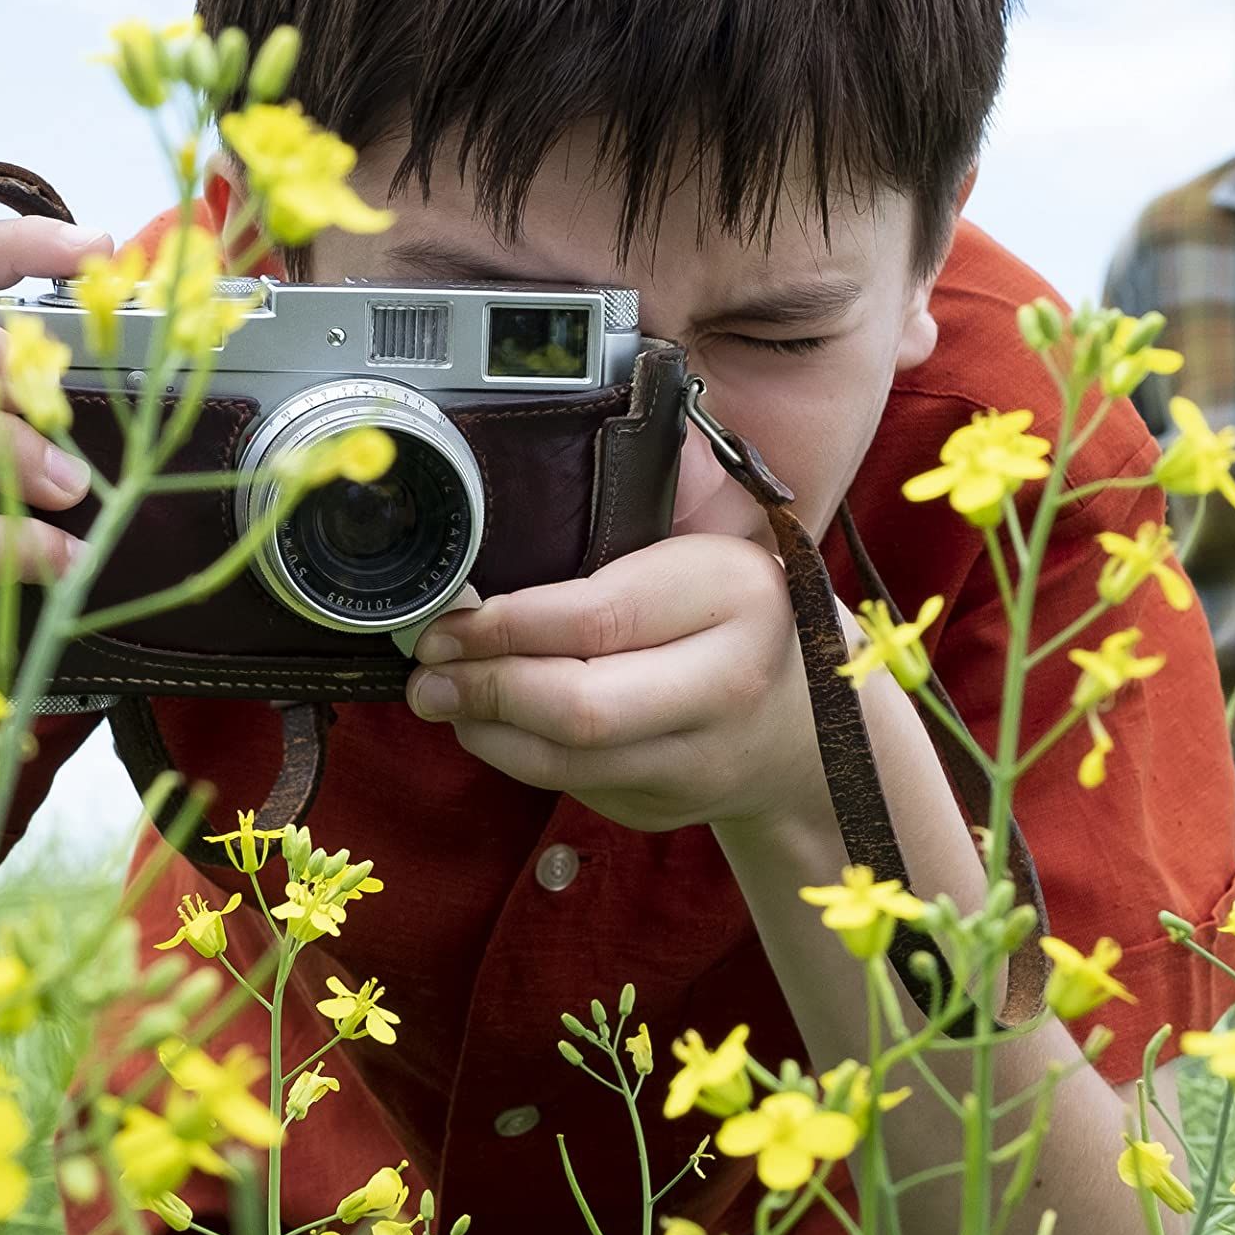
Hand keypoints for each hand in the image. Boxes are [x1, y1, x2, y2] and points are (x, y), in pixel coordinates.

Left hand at [401, 533, 844, 842]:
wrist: (807, 720)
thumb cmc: (735, 608)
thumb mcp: (710, 538)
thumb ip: (654, 490)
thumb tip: (577, 427)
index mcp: (736, 598)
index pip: (600, 617)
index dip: (506, 622)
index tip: (449, 617)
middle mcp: (727, 684)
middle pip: (582, 708)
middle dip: (486, 688)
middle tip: (427, 674)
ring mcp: (700, 759)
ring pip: (566, 761)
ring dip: (485, 729)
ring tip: (440, 696)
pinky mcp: (668, 807)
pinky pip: (572, 785)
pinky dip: (516, 755)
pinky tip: (489, 721)